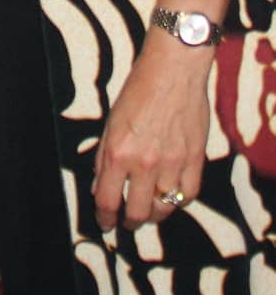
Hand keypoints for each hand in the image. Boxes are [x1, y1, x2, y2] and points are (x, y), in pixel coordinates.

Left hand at [92, 36, 211, 231]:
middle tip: (127, 223)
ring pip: (164, 208)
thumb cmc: (138, 91)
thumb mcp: (110, 123)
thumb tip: (99, 187)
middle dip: (130, 223)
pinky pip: (188, 195)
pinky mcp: (195, 160)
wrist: (172, 72)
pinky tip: (171, 195)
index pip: (107, 200)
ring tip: (149, 210)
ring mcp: (172, 163)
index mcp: (118, 153)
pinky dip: (179, 200)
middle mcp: (144, 163)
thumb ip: (104, 158)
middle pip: (137, 212)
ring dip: (154, 214)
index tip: (106, 223)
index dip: (105, 217)